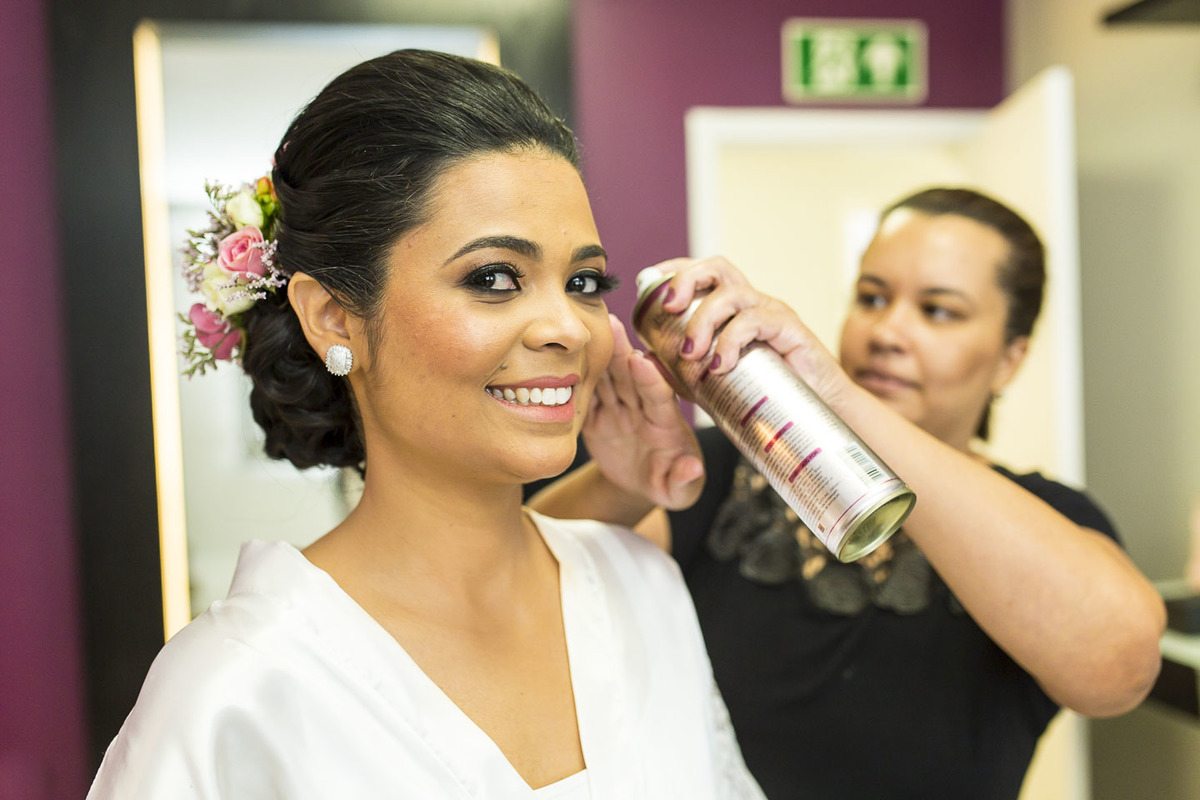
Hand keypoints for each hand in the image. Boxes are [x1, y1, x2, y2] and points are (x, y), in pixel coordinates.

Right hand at [582, 314, 704, 509]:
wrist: (641, 483)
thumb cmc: (669, 484)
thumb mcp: (681, 493)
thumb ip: (685, 481)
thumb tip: (691, 469)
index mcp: (665, 423)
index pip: (658, 396)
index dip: (650, 379)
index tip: (640, 360)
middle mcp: (641, 409)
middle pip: (629, 377)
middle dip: (619, 351)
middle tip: (609, 324)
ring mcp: (617, 410)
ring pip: (606, 380)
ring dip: (595, 358)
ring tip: (583, 333)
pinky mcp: (596, 417)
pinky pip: (583, 398)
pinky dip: (572, 383)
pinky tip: (561, 362)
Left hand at [657, 256, 853, 404]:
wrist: (815, 415)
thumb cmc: (763, 396)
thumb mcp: (712, 381)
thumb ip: (681, 369)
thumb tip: (644, 357)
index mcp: (732, 309)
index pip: (703, 272)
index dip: (675, 269)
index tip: (648, 281)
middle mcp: (751, 303)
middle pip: (717, 268)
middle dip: (685, 280)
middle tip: (668, 308)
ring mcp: (771, 313)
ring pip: (732, 294)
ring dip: (703, 321)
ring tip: (691, 354)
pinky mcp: (790, 329)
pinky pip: (755, 321)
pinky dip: (731, 340)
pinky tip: (720, 365)